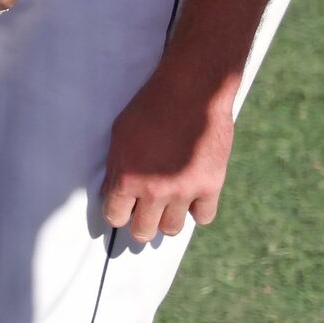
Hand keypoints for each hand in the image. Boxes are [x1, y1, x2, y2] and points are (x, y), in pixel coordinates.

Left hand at [99, 61, 240, 243]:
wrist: (192, 91)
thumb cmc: (151, 107)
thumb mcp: (120, 134)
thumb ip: (116, 168)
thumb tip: (112, 194)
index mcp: (128, 178)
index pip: (115, 216)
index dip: (118, 212)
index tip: (123, 208)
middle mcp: (155, 191)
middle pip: (143, 231)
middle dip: (140, 224)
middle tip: (144, 214)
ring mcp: (184, 191)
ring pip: (172, 228)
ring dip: (167, 219)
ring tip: (167, 205)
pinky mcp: (211, 186)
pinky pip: (203, 217)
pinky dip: (197, 210)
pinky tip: (192, 196)